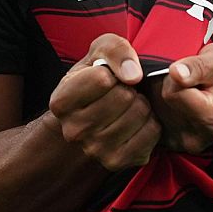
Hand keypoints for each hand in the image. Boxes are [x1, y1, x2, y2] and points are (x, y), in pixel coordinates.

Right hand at [47, 34, 160, 170]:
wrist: (97, 113)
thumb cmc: (98, 76)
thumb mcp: (101, 51)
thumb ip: (114, 50)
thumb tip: (133, 76)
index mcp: (61, 102)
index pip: (102, 79)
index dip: (113, 72)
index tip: (108, 78)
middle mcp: (73, 131)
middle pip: (124, 97)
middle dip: (130, 89)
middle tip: (122, 93)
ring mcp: (95, 150)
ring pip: (139, 113)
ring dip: (142, 104)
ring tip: (129, 106)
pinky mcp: (118, 162)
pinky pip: (151, 132)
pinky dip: (151, 122)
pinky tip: (137, 122)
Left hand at [152, 42, 212, 153]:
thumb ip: (198, 66)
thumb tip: (175, 72)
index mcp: (210, 119)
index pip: (171, 92)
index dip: (176, 75)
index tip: (192, 73)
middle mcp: (193, 138)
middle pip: (158, 101)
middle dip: (167, 84)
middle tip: (189, 82)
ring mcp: (179, 143)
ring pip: (151, 109)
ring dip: (160, 94)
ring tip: (185, 91)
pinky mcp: (169, 143)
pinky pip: (150, 117)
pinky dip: (159, 105)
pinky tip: (176, 101)